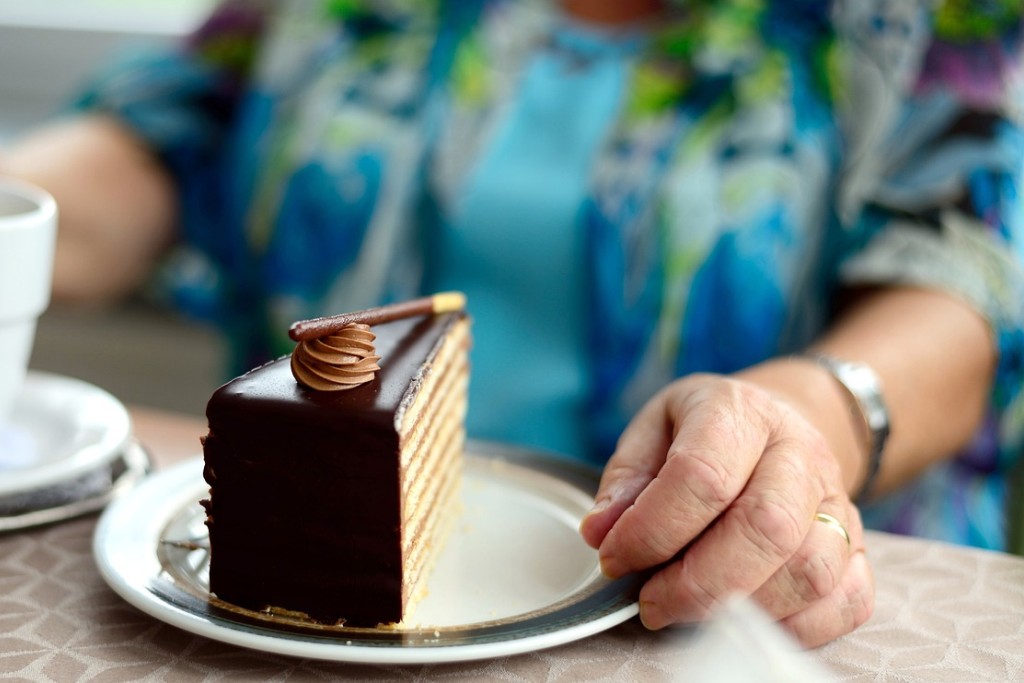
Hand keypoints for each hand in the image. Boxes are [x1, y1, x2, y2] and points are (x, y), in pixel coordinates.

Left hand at [579, 373, 873, 646]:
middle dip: (697, 583)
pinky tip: (744, 619)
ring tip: (688, 610)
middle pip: (766, 529)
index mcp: (738, 410)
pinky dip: (794, 627)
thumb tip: (602, 532)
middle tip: (651, 602)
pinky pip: (846, 601)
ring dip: (741, 610)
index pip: (702, 476)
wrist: (777, 422)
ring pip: (810, 571)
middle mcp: (799, 451)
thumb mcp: (651, 432)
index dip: (651, 530)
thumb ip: (625, 480)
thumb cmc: (702, 433)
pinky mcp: (858, 547)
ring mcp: (838, 499)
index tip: (615, 558)